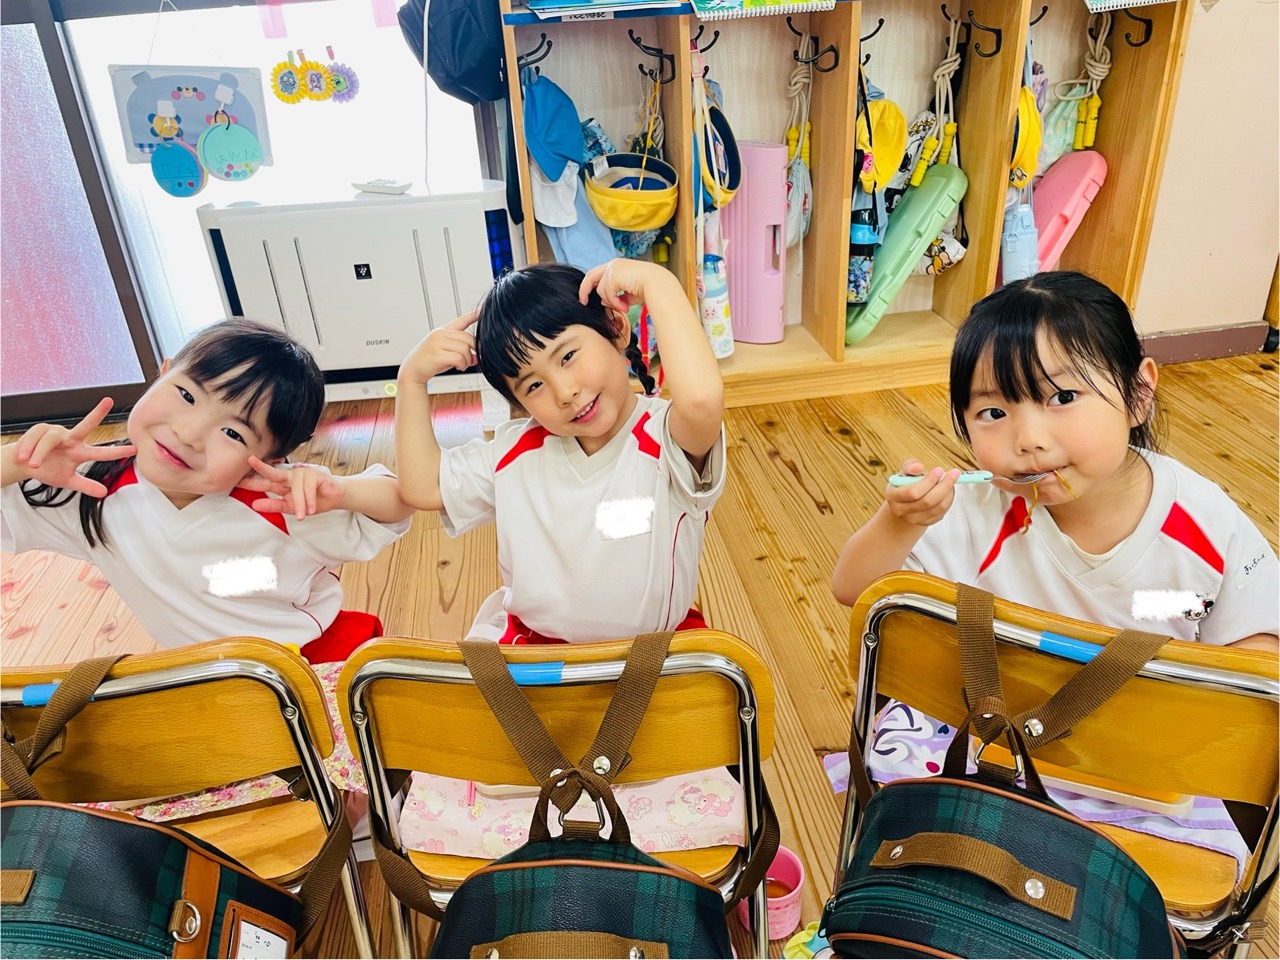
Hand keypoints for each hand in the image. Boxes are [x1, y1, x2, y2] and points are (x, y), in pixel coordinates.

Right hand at [9, 399, 135, 497]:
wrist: (24, 463)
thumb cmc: (48, 469)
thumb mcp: (67, 481)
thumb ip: (85, 486)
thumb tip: (103, 492)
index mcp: (80, 452)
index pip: (101, 452)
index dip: (117, 452)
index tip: (134, 450)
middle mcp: (71, 439)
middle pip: (86, 425)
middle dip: (97, 413)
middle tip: (108, 402)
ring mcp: (57, 432)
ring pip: (50, 439)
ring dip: (40, 453)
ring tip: (33, 463)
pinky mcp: (40, 429)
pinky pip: (36, 436)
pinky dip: (29, 448)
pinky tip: (25, 455)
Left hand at [242, 458, 346, 519]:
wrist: (334, 498)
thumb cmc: (312, 500)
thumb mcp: (291, 507)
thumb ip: (274, 505)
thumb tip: (255, 504)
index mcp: (282, 484)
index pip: (265, 482)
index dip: (252, 480)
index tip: (238, 479)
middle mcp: (290, 477)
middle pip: (274, 473)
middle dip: (262, 468)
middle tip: (252, 461)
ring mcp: (303, 474)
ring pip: (296, 489)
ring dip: (300, 504)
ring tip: (303, 514)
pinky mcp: (315, 475)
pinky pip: (308, 489)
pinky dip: (309, 501)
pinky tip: (311, 508)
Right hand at [399, 312, 477, 385]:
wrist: (412, 370)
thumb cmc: (429, 361)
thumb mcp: (446, 352)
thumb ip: (461, 352)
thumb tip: (476, 358)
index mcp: (443, 331)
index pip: (461, 320)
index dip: (473, 315)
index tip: (482, 311)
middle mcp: (440, 334)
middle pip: (468, 338)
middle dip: (473, 351)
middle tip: (471, 360)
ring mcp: (437, 343)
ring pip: (465, 349)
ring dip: (467, 360)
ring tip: (462, 365)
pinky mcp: (437, 354)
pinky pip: (459, 358)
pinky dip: (462, 364)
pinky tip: (458, 367)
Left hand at [579, 258, 675, 315]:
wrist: (657, 284)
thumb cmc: (648, 288)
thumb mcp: (629, 293)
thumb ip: (616, 296)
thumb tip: (603, 302)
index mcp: (617, 266)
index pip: (598, 273)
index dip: (590, 285)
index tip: (586, 297)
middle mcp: (613, 264)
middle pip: (590, 276)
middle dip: (584, 290)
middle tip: (583, 302)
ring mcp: (612, 269)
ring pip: (601, 291)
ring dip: (612, 302)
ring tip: (625, 307)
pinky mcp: (613, 276)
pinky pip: (607, 294)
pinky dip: (615, 303)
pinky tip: (626, 307)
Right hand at [884, 458, 959, 526]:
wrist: (904, 503)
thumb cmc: (905, 484)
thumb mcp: (904, 472)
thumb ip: (910, 466)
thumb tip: (918, 467)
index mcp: (893, 496)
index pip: (913, 492)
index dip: (928, 481)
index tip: (939, 470)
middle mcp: (901, 511)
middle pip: (927, 501)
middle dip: (944, 486)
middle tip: (954, 474)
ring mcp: (913, 519)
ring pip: (937, 508)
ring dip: (948, 493)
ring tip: (952, 480)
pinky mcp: (925, 523)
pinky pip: (941, 513)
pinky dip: (949, 500)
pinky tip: (949, 490)